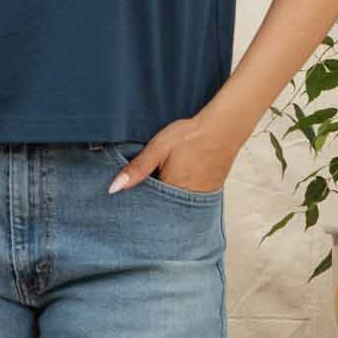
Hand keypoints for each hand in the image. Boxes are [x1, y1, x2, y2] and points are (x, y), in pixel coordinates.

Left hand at [107, 115, 239, 193]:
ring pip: (177, 205)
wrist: (223, 128)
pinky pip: (191, 200)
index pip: (148, 206)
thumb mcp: (158, 148)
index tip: (132, 196)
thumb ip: (137, 169)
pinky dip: (183, 195)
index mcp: (170, 191)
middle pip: (163, 209)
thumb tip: (114, 189)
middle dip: (154, 202)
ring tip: (166, 181)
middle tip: (151, 185)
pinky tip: (180, 181)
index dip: (139, 201)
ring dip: (169, 199)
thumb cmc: (190, 136)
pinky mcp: (210, 192)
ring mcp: (200, 197)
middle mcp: (186, 200)